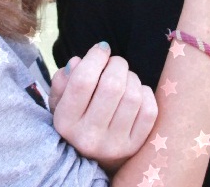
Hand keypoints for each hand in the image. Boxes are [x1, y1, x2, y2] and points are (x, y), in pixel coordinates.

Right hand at [49, 43, 157, 173]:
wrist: (92, 159)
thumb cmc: (76, 121)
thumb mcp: (60, 103)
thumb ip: (63, 81)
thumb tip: (76, 62)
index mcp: (65, 123)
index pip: (82, 81)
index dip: (95, 57)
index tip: (101, 49)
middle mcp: (88, 137)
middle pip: (112, 85)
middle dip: (117, 64)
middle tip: (114, 63)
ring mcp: (114, 145)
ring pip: (133, 95)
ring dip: (131, 78)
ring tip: (124, 78)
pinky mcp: (135, 147)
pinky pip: (149, 110)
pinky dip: (145, 93)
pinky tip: (135, 93)